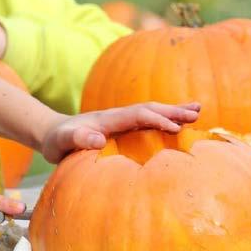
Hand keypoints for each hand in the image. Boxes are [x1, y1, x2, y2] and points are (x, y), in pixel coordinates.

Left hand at [41, 102, 200, 163]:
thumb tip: (97, 139)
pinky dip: (166, 120)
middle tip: (197, 112)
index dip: (156, 120)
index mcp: (107, 119)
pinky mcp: (123, 129)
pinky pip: (148, 122)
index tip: (175, 128)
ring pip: (151, 113)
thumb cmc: (57, 140)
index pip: (137, 116)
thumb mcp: (61, 141)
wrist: (53, 134)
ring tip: (198, 110)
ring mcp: (121, 121)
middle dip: (172, 110)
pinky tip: (179, 123)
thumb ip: (76, 138)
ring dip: (173, 112)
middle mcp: (117, 116)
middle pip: (149, 109)